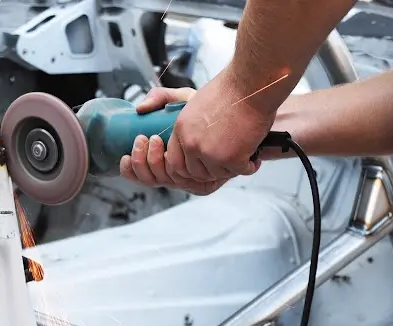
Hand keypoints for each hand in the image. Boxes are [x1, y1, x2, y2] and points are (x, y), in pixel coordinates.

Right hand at [120, 87, 223, 194]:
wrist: (236, 111)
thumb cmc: (211, 109)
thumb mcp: (182, 100)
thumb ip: (161, 98)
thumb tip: (139, 109)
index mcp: (169, 161)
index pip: (141, 173)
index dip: (131, 167)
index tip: (127, 151)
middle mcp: (177, 174)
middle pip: (149, 179)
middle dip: (140, 161)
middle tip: (142, 139)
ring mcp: (189, 181)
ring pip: (160, 181)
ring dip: (149, 163)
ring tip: (152, 141)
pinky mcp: (203, 186)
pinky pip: (181, 184)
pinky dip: (168, 173)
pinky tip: (164, 157)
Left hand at [121, 68, 275, 194]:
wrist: (251, 83)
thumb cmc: (227, 90)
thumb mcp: (189, 96)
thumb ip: (163, 100)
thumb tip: (140, 110)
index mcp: (180, 129)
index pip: (174, 162)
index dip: (190, 164)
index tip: (206, 159)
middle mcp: (191, 143)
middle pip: (195, 172)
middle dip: (211, 169)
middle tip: (226, 158)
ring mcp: (209, 153)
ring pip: (217, 174)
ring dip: (230, 167)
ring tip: (241, 153)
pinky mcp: (230, 158)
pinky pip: (239, 171)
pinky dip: (249, 166)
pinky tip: (252, 157)